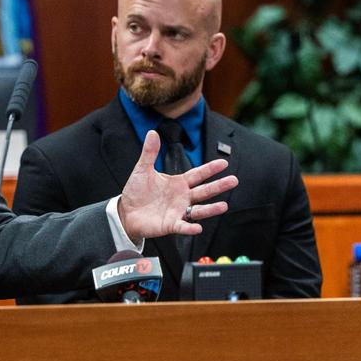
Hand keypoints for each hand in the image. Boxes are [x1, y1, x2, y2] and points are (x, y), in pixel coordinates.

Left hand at [117, 130, 238, 240]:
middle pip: (204, 191)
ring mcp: (178, 211)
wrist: (126, 212)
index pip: (198, 174)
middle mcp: (183, 197)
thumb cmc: (136, 191)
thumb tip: (152, 132)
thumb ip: (150, 152)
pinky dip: (190, 228)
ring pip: (199, 210)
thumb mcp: (143, 169)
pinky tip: (198, 227)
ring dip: (211, 209)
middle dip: (219, 186)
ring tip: (224, 206)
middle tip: (234, 180)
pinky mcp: (171, 224)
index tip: (224, 163)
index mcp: (179, 183)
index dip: (210, 169)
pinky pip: (183, 226)